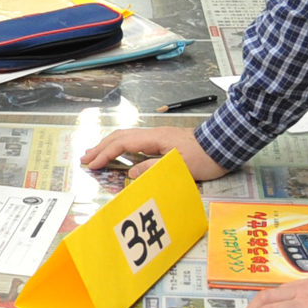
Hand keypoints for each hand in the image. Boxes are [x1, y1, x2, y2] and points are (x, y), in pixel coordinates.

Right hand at [79, 126, 226, 178]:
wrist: (223, 146)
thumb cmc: (203, 158)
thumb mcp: (177, 167)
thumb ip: (152, 169)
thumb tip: (130, 174)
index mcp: (154, 138)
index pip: (122, 144)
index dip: (105, 154)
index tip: (91, 165)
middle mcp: (153, 134)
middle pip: (120, 137)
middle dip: (101, 147)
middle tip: (84, 158)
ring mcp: (158, 136)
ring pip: (126, 137)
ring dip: (109, 146)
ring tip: (95, 154)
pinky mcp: (163, 141)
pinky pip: (135, 141)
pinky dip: (121, 147)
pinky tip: (119, 153)